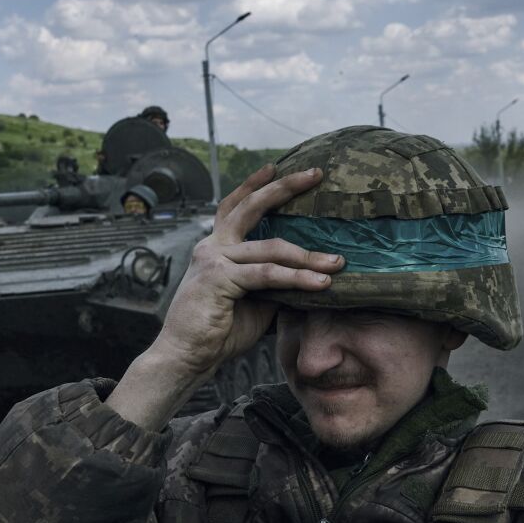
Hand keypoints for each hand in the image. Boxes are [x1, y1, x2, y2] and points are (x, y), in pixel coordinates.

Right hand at [107, 165, 343, 429]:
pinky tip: (321, 283)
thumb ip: (273, 280)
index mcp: (216, 247)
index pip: (234, 206)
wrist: (187, 356)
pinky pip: (267, 274)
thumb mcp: (253, 299)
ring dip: (307, 256)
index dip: (254, 185)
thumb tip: (306, 273)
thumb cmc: (218, 330)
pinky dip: (296, 278)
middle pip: (251, 206)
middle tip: (316, 174)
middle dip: (285, 187)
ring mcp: (213, 259)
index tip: (276, 167)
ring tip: (336, 263)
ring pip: (270, 248)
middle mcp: (211, 246)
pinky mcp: (219, 278)